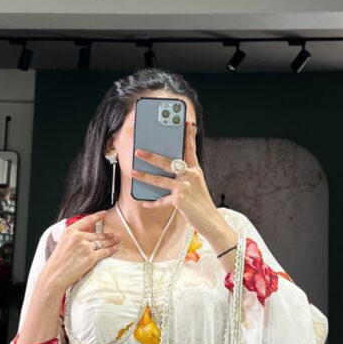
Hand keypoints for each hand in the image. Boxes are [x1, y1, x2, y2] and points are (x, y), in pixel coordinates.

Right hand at [40, 210, 120, 292]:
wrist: (55, 274)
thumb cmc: (57, 261)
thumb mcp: (63, 243)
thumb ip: (74, 237)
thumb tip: (86, 233)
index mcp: (70, 231)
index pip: (87, 220)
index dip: (97, 216)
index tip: (104, 214)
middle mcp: (78, 237)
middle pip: (96, 235)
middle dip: (107, 235)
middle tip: (113, 235)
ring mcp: (85, 247)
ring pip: (102, 243)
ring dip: (110, 242)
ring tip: (116, 240)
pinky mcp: (91, 257)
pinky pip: (104, 252)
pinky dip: (110, 250)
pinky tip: (114, 248)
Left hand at [131, 121, 218, 236]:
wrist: (210, 221)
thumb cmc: (201, 203)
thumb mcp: (196, 186)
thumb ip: (184, 177)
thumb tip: (166, 172)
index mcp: (195, 170)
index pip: (191, 149)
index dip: (189, 135)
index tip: (187, 122)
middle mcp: (190, 176)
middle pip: (168, 162)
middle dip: (151, 157)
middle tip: (138, 151)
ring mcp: (184, 187)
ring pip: (160, 180)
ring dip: (144, 176)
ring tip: (132, 172)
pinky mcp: (179, 200)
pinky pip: (161, 200)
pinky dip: (153, 203)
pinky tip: (144, 203)